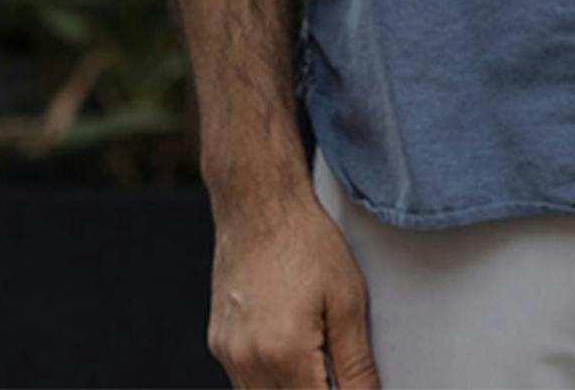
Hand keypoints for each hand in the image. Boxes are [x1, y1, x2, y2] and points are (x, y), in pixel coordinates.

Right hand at [208, 194, 379, 388]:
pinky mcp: (218, 344)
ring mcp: (228, 354)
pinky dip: (270, 380)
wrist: (260, 203)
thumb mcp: (347, 300)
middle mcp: (248, 360)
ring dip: (291, 388)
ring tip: (315, 354)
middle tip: (334, 370)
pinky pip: (244, 382)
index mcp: (284, 353)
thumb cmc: (303, 240)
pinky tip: (290, 351)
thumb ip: (356, 364)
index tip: (350, 386)